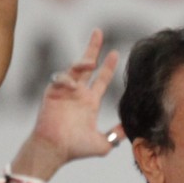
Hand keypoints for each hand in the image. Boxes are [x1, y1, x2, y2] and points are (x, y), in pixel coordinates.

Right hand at [16, 30, 124, 175]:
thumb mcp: (103, 143)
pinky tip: (73, 86)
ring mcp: (64, 92)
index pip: (102, 79)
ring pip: (73, 69)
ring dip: (81, 62)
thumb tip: (131, 129)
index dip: (108, 66)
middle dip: (92, 48)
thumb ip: (116, 135)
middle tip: (98, 31)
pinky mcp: (52, 93)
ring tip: (90, 62)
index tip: (116, 53)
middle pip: (86, 65)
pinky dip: (66, 79)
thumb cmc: (75, 149)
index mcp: (90, 102)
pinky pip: (59, 78)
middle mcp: (78, 93)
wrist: (55, 151)